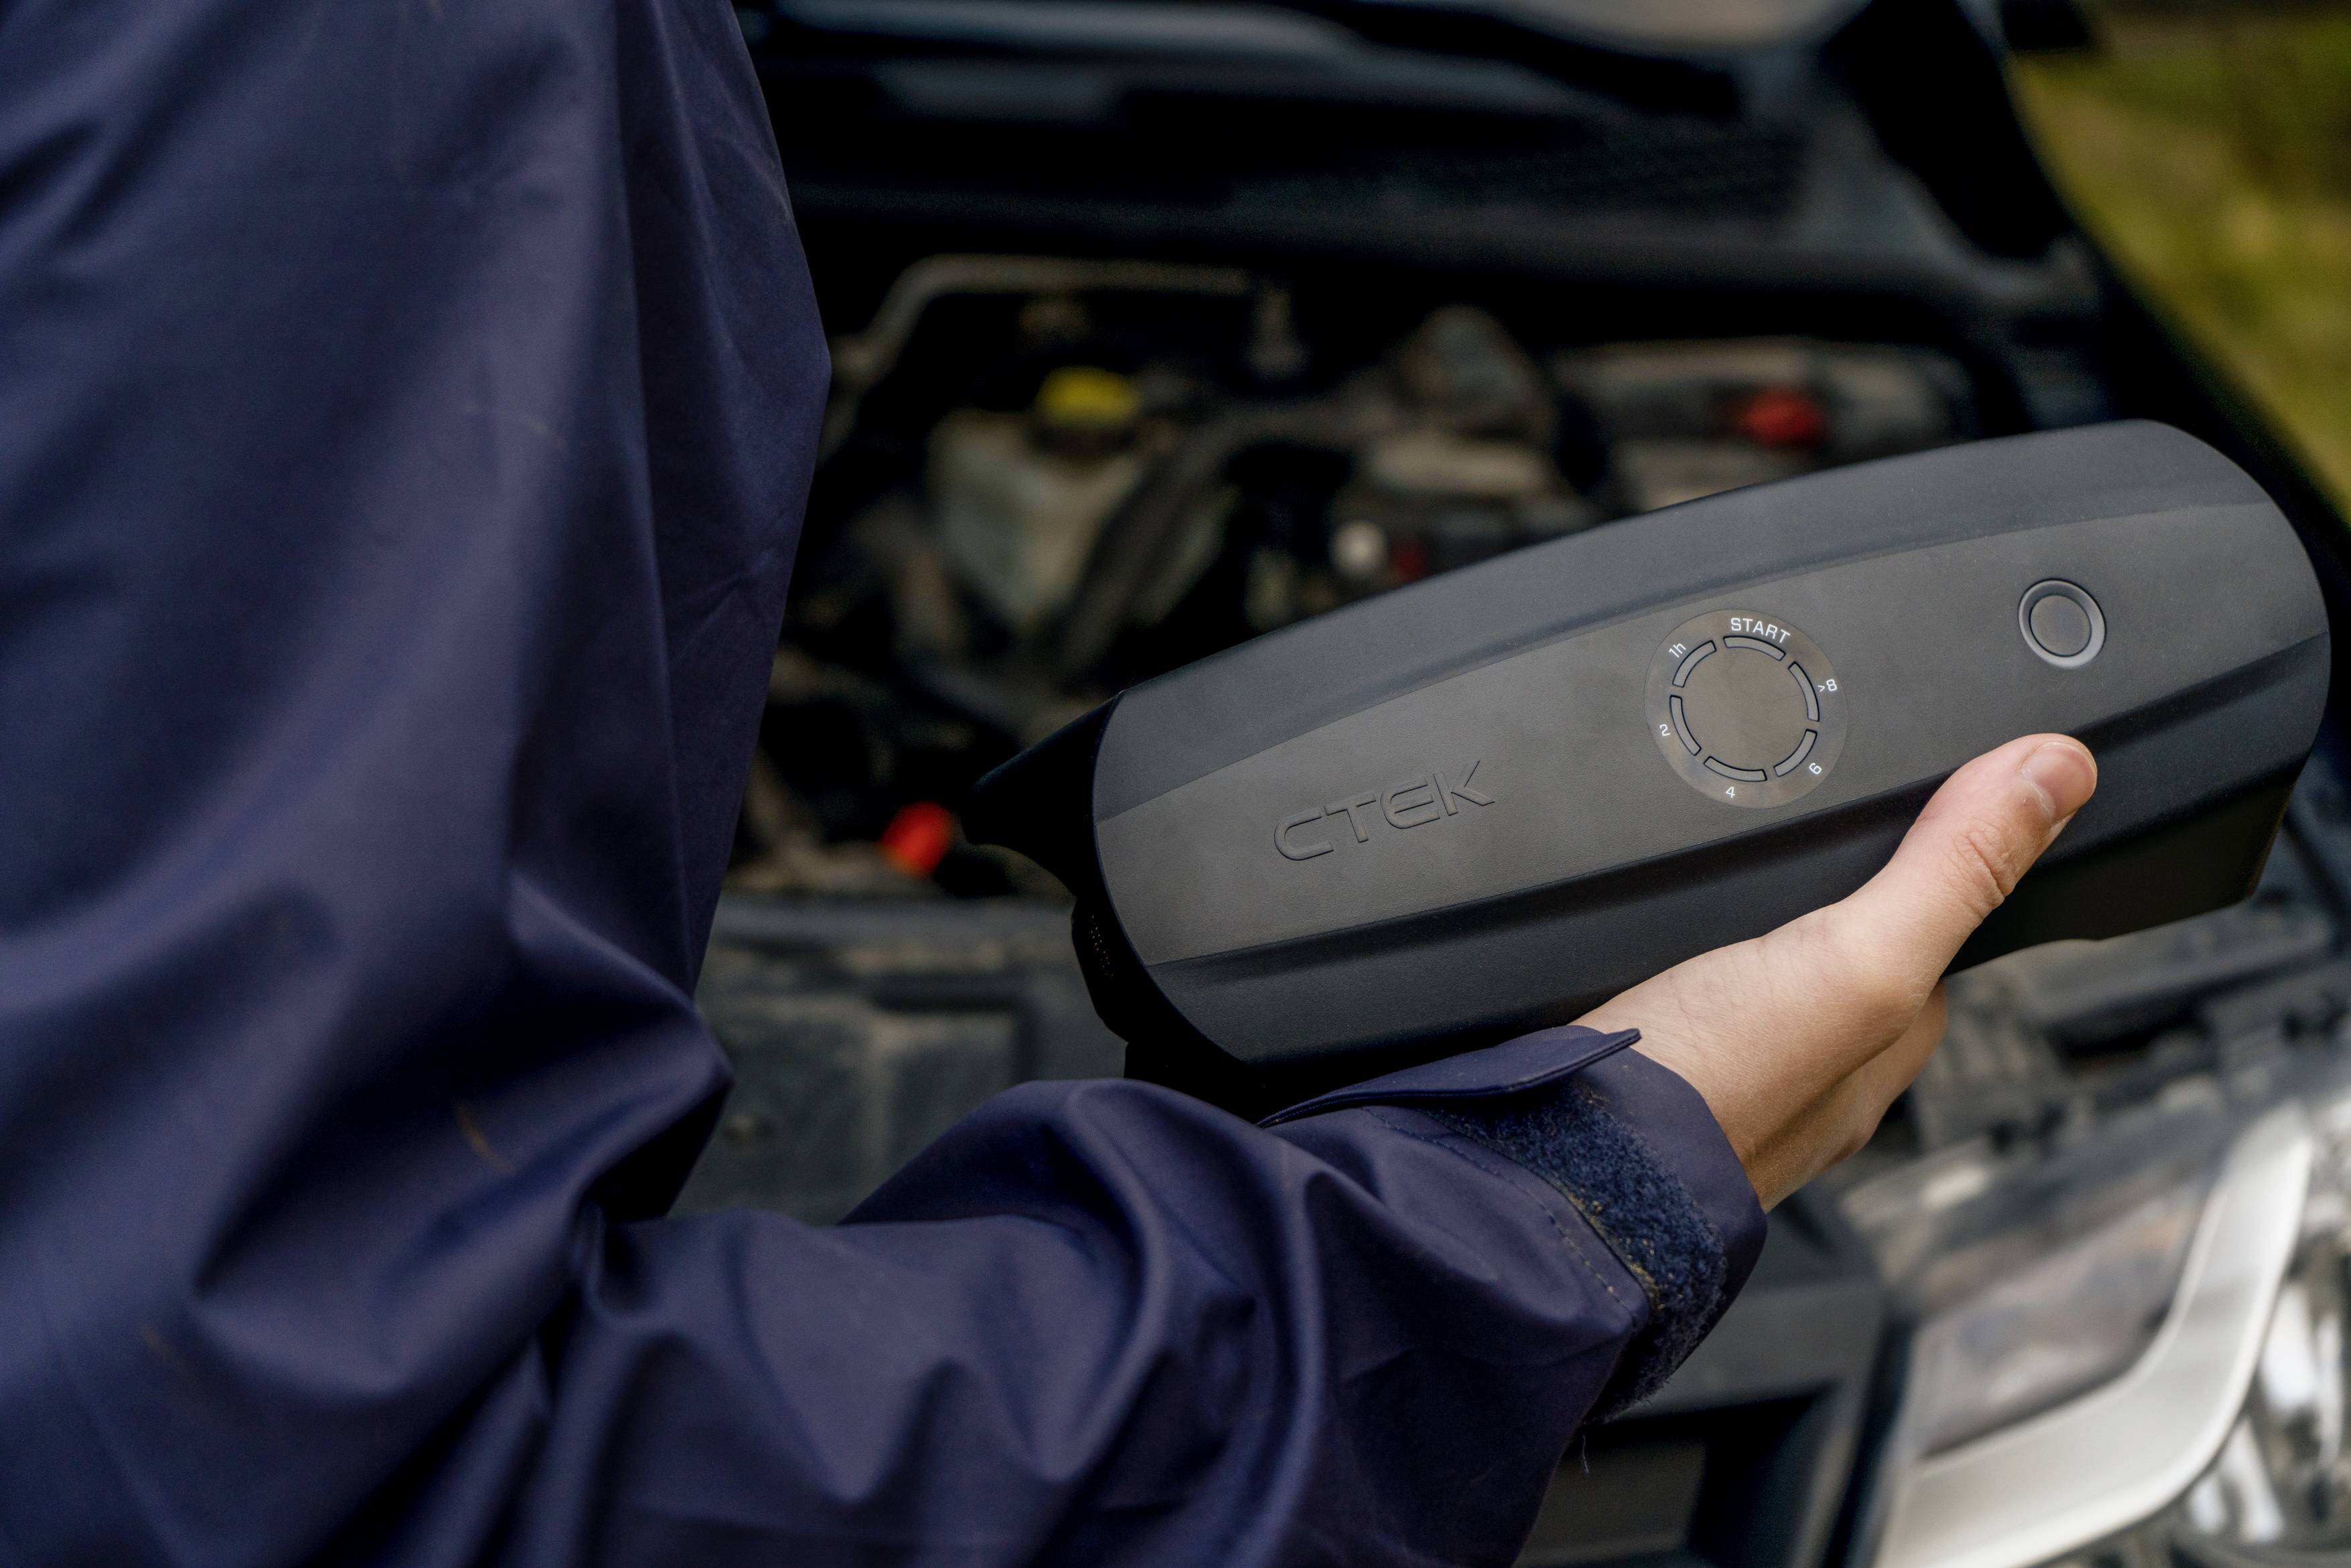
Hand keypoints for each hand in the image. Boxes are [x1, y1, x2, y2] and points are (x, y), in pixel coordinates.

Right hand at [1576, 735, 2098, 1207]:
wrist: (1555, 1161)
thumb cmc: (1711, 1094)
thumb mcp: (1857, 960)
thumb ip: (1949, 871)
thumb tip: (2055, 773)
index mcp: (1871, 1057)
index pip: (1929, 952)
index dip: (1923, 879)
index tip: (1907, 820)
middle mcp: (1801, 1076)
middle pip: (1831, 967)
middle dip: (1811, 909)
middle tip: (1781, 848)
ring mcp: (1712, 1077)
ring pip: (1744, 987)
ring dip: (1722, 941)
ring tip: (1695, 891)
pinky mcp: (1629, 1070)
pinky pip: (1665, 1001)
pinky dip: (1653, 973)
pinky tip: (1623, 956)